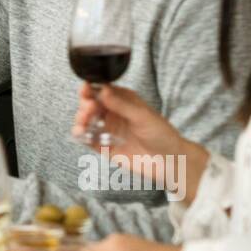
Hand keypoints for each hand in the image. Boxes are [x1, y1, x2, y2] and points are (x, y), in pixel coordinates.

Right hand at [72, 83, 200, 188]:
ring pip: (86, 122)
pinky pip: (88, 140)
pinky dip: (81, 136)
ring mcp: (107, 130)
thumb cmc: (161, 134)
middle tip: (89, 108)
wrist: (169, 161)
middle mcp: (112, 113)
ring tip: (83, 123)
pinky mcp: (104, 147)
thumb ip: (121, 104)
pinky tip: (81, 134)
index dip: (91, 89)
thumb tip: (102, 89)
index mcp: (122, 101)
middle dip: (85, 105)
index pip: (101, 90)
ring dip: (80, 120)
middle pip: (90, 105)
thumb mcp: (142, 116)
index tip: (84, 89)